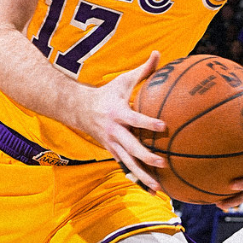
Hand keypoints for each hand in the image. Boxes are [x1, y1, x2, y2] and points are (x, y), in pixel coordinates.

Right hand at [75, 52, 166, 192]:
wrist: (80, 109)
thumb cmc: (108, 93)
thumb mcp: (123, 80)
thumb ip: (143, 70)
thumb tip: (159, 53)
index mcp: (118, 113)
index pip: (135, 119)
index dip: (148, 124)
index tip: (163, 127)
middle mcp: (115, 132)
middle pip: (131, 147)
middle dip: (146, 156)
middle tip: (163, 162)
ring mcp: (112, 144)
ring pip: (128, 163)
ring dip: (143, 176)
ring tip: (159, 188)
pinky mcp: (113, 152)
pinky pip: (126, 167)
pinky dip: (138, 178)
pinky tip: (153, 189)